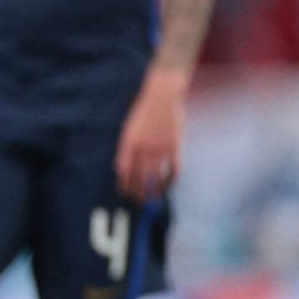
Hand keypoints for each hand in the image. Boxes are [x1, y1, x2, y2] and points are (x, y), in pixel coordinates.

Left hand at [116, 68, 187, 201]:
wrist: (162, 96)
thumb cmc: (143, 112)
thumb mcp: (129, 129)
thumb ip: (127, 148)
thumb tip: (123, 170)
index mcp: (129, 142)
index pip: (124, 170)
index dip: (124, 184)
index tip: (125, 194)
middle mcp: (143, 147)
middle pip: (139, 176)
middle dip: (138, 192)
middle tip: (139, 202)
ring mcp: (160, 147)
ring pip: (156, 176)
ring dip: (154, 191)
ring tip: (153, 200)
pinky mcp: (175, 145)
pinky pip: (173, 168)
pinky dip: (171, 180)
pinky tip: (169, 186)